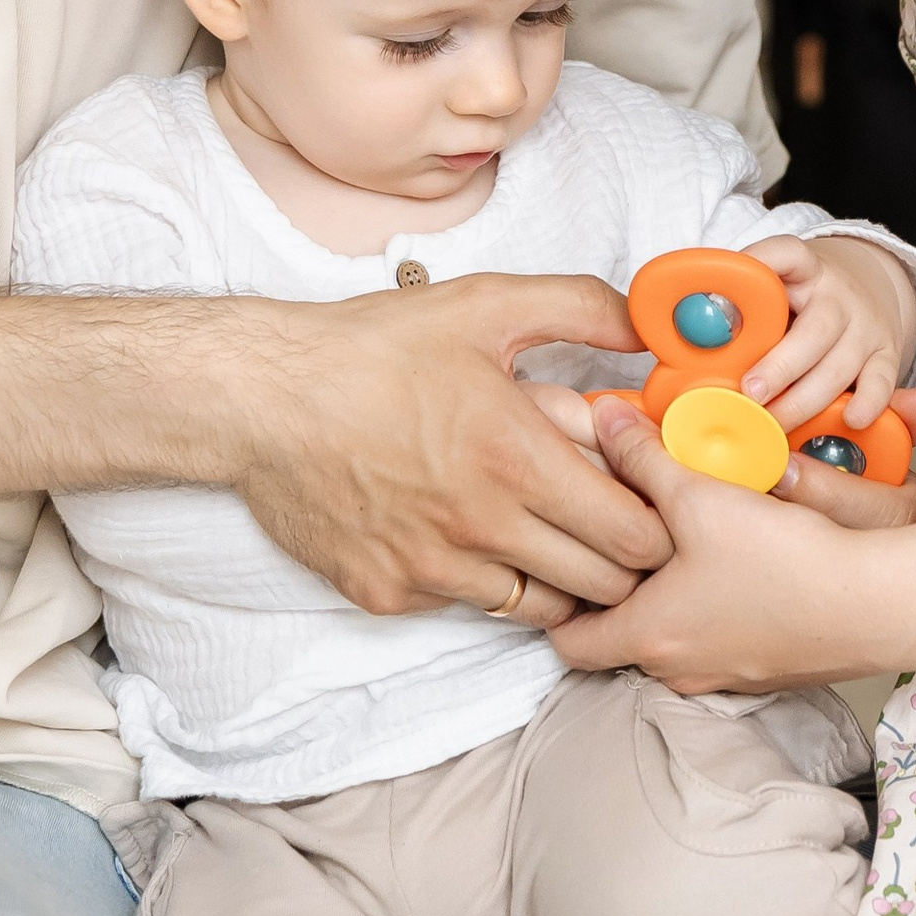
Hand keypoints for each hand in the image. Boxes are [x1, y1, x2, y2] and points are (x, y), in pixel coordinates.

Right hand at [236, 272, 662, 632]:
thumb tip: (649, 328)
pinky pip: (465, 607)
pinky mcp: (389, 594)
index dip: (655, 526)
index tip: (645, 503)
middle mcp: (482, 527)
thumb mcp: (484, 305)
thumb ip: (583, 308)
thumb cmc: (372, 349)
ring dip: (558, 579)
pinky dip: (480, 580)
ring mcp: (433, 569)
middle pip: (603, 587)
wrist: (260, 398)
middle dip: (622, 561)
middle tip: (606, 524)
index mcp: (518, 459)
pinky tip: (462, 532)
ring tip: (542, 531)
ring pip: (541, 610)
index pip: (635, 538)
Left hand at [549, 396, 915, 696]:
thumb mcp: (701, 495)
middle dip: (615, 594)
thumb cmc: (787, 560)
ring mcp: (725, 677)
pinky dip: (713, 610)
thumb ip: (643, 457)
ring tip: (680, 545)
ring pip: (672, 641)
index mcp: (647, 636)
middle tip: (619, 541)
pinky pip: (719, 642)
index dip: (557, 602)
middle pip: (619, 640)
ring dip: (668, 601)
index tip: (567, 559)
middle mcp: (679, 670)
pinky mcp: (766, 670)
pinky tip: (735, 566)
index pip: (567, 642)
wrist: (879, 606)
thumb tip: (601, 419)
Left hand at [742, 232, 915, 430]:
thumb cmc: (806, 297)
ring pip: (839, 366)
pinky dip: (867, 403)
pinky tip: (848, 418)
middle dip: (780, 367)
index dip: (761, 264)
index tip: (730, 289)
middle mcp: (838, 296)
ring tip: (771, 423)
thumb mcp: (778, 284)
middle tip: (750, 392)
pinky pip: (881, 382)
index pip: (786, 254)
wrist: (870, 286)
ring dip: (803, 401)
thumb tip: (676, 337)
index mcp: (804, 269)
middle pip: (814, 330)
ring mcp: (866, 326)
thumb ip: (741, 306)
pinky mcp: (887, 355)